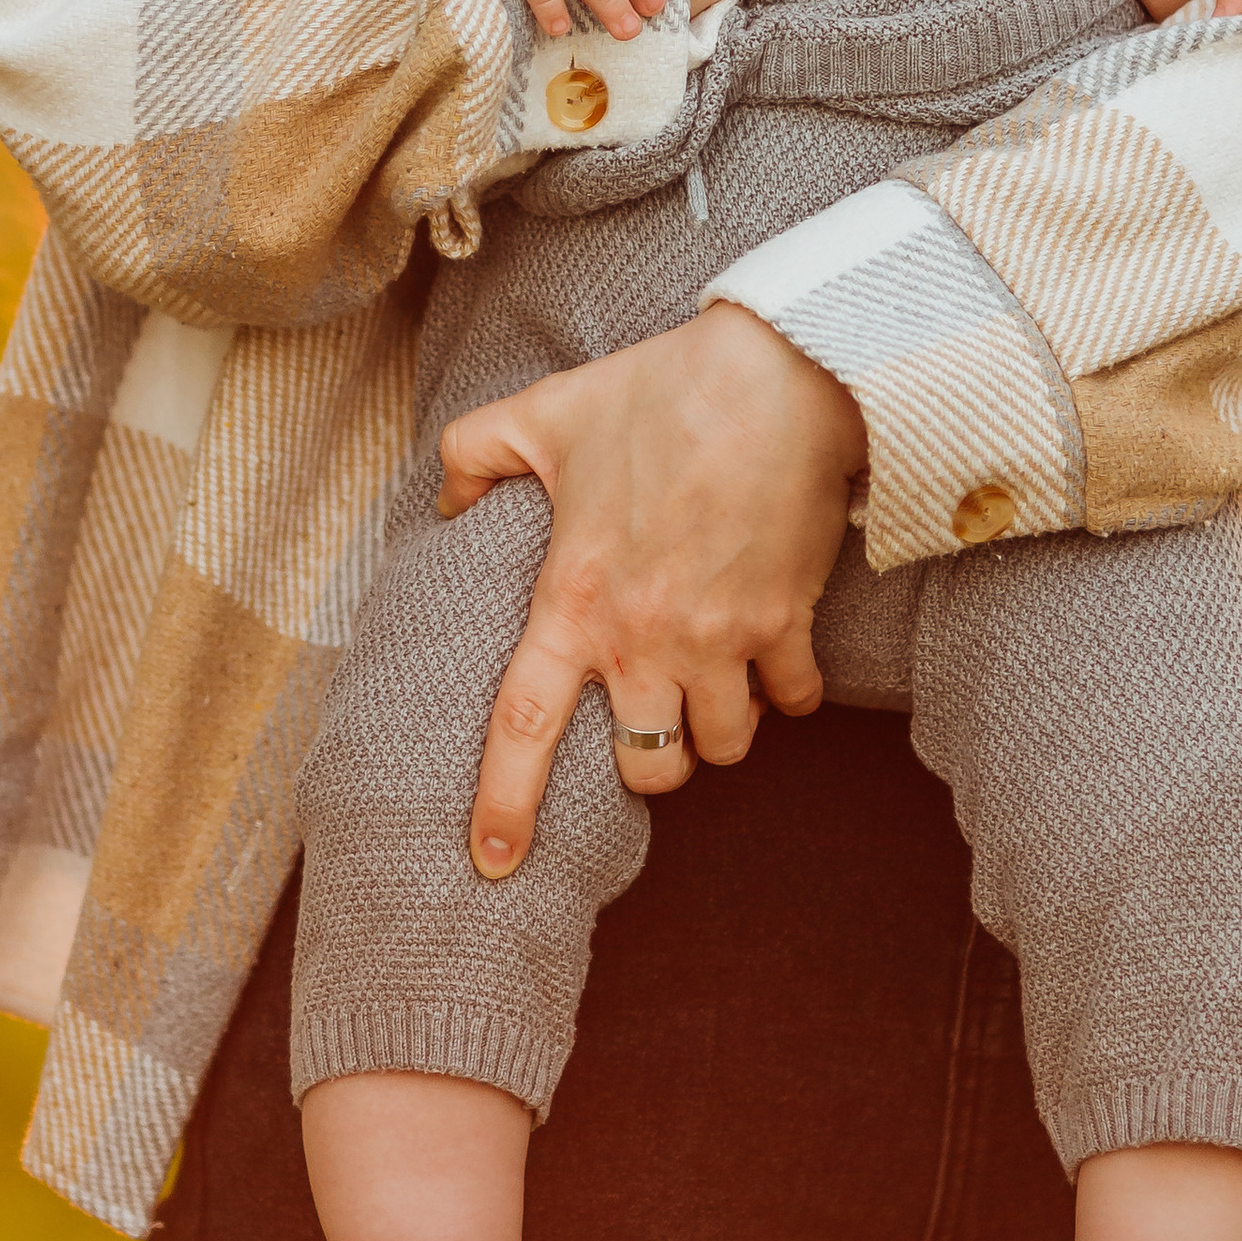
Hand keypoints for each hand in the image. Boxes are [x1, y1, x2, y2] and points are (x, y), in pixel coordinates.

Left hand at [435, 302, 865, 874]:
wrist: (775, 376)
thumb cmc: (658, 391)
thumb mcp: (546, 410)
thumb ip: (476, 451)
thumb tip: (445, 499)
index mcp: (574, 597)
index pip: (525, 724)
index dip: (505, 802)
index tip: (493, 864)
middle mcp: (645, 636)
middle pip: (646, 767)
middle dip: (648, 768)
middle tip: (650, 729)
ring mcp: (722, 638)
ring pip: (722, 748)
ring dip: (718, 735)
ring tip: (714, 695)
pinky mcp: (787, 622)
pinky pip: (796, 702)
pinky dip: (790, 697)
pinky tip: (780, 668)